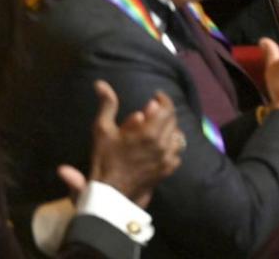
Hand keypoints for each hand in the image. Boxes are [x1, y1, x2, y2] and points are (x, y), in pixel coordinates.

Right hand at [60, 80, 182, 208]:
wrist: (110, 193)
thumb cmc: (105, 159)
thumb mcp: (102, 129)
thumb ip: (107, 104)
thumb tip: (100, 83)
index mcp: (149, 132)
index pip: (167, 108)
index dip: (163, 99)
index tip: (156, 96)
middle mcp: (163, 144)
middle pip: (173, 120)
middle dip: (164, 112)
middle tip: (153, 111)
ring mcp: (167, 158)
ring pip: (177, 135)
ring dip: (169, 128)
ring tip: (157, 127)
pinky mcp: (167, 169)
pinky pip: (177, 152)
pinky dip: (171, 146)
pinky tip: (160, 145)